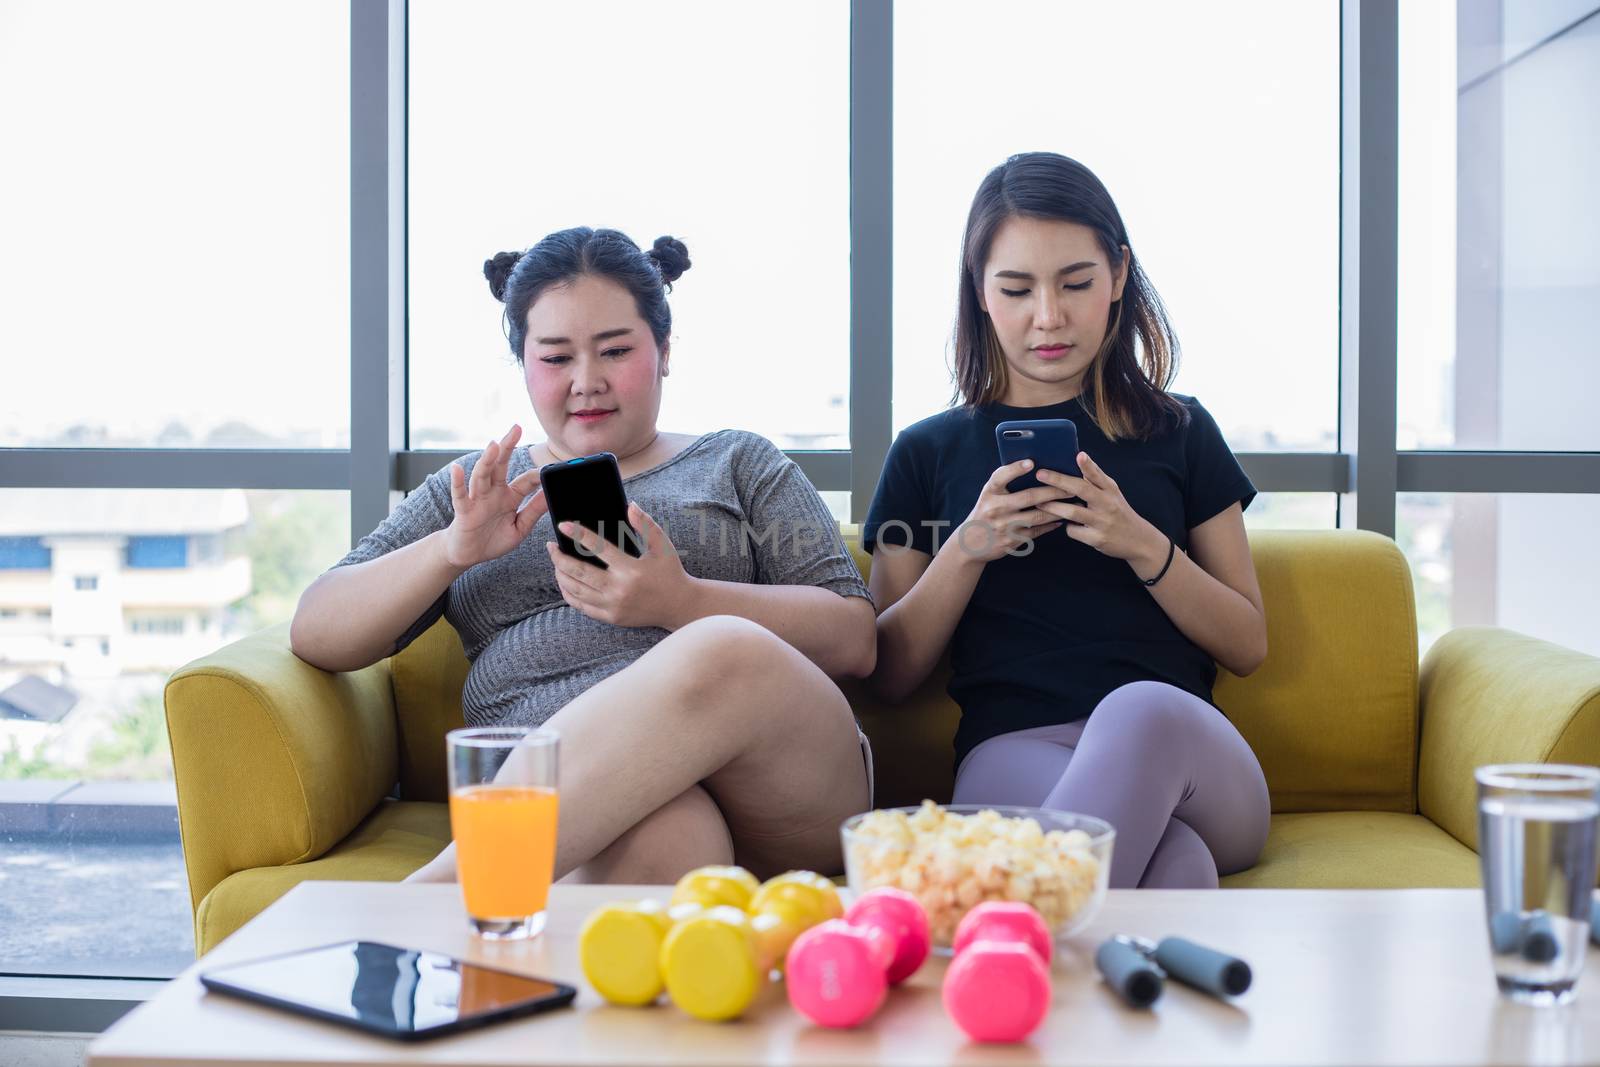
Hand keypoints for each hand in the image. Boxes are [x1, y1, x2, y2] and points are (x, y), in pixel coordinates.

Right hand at [442, 424, 546, 568]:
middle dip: (508, 446)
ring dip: (487, 460)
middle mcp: (493, 493)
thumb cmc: (492, 540)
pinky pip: (460, 495)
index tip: (554, 468)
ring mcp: (477, 499)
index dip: (539, 475)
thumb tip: (550, 495)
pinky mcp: (464, 511)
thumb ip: (533, 511)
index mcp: (509, 496)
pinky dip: (458, 482)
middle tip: (516, 428)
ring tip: (493, 445)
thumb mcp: (520, 527)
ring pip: (482, 476)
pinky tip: (458, 469)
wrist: (468, 555)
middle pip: (501, 465)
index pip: (526, 480)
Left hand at [546, 503, 693, 628]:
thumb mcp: (663, 546)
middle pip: (579, 572)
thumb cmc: (670, 572)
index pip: (598, 548)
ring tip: (556, 563)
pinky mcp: (611, 617)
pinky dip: (569, 594)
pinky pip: (582, 607)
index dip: (579, 534)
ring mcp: (613, 606)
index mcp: (631, 570)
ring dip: (561, 575)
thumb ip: (646, 525)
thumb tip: (630, 505)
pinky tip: (564, 583)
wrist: (679, 606)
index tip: (563, 525)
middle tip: (550, 547)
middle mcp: (619, 589)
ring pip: (576, 591)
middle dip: (559, 558)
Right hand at [950, 459, 1068, 562]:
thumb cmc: (985, 511)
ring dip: (1058, 509)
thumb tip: (1035, 467)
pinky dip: (1051, 524)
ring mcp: (1005, 526)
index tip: (1031, 462)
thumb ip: (1005, 482)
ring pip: (1038, 516)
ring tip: (1073, 502)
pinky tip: (1062, 518)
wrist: (970, 543)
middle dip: (1053, 491)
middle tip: (1070, 486)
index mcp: (989, 492)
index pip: (1000, 477)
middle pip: (1029, 497)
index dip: (1015, 469)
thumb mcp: (989, 494)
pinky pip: (1037, 531)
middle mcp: (996, 508)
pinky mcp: (1012, 540)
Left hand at [1036, 452, 1169, 574]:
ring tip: (1039, 503)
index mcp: (1110, 490)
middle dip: (1059, 481)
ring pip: (1073, 512)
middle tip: (1040, 474)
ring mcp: (1102, 522)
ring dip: (1053, 507)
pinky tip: (1063, 524)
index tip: (1079, 455)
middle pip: (1082, 490)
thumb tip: (1079, 458)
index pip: (1098, 475)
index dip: (1088, 465)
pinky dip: (1066, 526)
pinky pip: (1074, 531)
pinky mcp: (1096, 539)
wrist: (1138, 540)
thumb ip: (1096, 478)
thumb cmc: (1119, 512)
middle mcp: (1107, 504)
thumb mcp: (1112, 493)